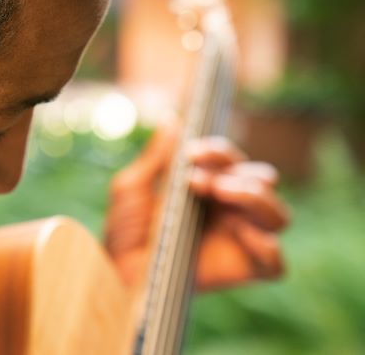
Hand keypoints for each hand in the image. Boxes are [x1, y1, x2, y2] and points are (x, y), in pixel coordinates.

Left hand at [103, 120, 288, 291]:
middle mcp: (231, 212)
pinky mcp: (242, 272)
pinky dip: (266, 246)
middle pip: (263, 179)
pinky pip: (276, 264)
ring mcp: (240, 241)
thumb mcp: (132, 188)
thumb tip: (172, 119)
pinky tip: (240, 231)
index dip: (218, 150)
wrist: (116, 274)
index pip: (232, 160)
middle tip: (198, 179)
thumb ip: (156, 156)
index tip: (191, 152)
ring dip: (254, 196)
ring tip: (219, 192)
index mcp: (210, 188)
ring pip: (278, 214)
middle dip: (235, 170)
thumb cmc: (122, 233)